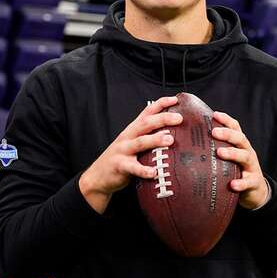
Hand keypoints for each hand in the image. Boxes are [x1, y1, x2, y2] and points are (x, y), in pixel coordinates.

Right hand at [79, 96, 183, 213]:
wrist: (97, 177)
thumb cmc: (121, 160)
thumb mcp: (133, 145)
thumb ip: (148, 139)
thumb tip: (173, 136)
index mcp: (132, 130)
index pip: (146, 113)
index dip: (160, 104)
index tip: (175, 100)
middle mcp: (127, 137)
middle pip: (145, 124)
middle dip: (162, 119)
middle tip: (179, 118)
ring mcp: (122, 150)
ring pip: (139, 142)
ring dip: (154, 140)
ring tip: (169, 140)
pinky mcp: (119, 165)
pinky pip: (132, 167)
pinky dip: (143, 170)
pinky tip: (153, 172)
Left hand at [212, 111, 269, 209]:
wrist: (255, 190)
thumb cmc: (235, 170)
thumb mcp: (227, 157)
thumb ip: (213, 148)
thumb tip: (187, 142)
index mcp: (239, 144)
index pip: (235, 128)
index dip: (226, 120)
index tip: (214, 114)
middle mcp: (247, 152)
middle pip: (240, 139)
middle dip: (227, 134)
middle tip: (214, 132)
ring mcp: (252, 166)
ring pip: (244, 156)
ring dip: (232, 153)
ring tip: (219, 152)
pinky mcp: (254, 182)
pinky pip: (248, 182)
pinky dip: (241, 183)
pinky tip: (232, 184)